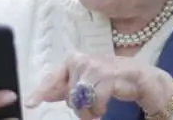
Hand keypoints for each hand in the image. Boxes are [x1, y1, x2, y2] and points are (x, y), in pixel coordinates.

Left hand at [25, 52, 172, 119]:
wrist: (142, 78)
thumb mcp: (87, 83)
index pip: (52, 77)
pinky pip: (95, 101)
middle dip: (79, 108)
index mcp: (73, 60)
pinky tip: (105, 106)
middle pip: (69, 95)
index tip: (30, 104)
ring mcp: (95, 66)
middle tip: (91, 109)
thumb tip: (45, 95)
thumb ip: (66, 88)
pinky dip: (99, 109)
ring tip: (98, 109)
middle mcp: (82, 60)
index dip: (41, 91)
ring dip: (90, 111)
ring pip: (81, 99)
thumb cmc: (112, 80)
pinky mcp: (108, 75)